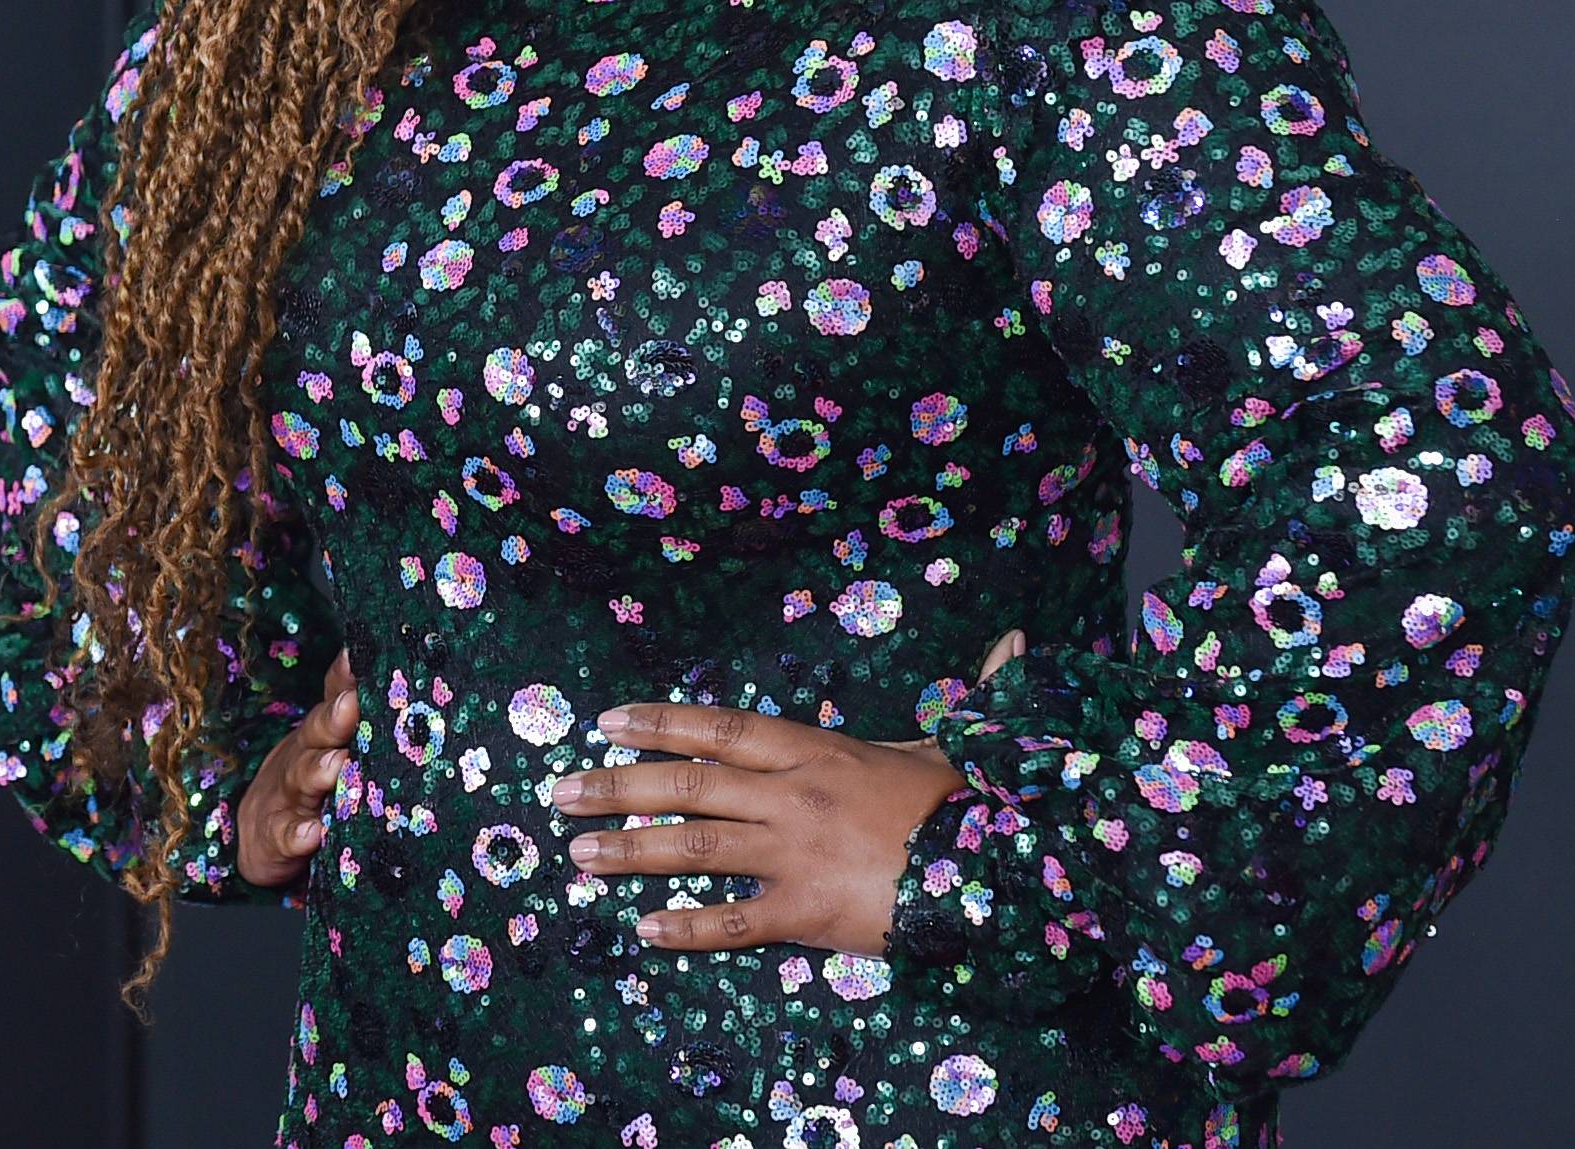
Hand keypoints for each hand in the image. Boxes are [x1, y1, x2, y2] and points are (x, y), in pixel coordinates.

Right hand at [234, 648, 356, 889]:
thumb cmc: (315, 783)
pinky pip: (285, 836)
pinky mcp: (275, 837)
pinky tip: (312, 834)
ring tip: (337, 765)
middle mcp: (305, 754)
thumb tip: (422, 692)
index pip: (337, 694)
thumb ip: (369, 724)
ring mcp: (288, 795)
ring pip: (301, 778)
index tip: (362, 657)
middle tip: (352, 706)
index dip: (347, 676)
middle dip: (334, 718)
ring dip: (318, 771)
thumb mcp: (336, 748)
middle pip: (318, 731)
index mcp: (325, 731)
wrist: (259, 833)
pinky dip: (298, 834)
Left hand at [546, 629, 1025, 954]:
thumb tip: (1014, 643)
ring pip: (693, 847)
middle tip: (560, 791)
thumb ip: (961, 695)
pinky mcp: (806, 911)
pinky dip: (685, 927)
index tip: (607, 721)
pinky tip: (643, 930)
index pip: (720, 727)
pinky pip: (733, 921)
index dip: (659, 721)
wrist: (1000, 868)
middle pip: (687, 783)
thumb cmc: (966, 804)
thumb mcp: (946, 743)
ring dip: (630, 849)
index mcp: (815, 749)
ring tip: (577, 854)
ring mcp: (794, 852)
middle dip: (617, 785)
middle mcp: (792, 794)